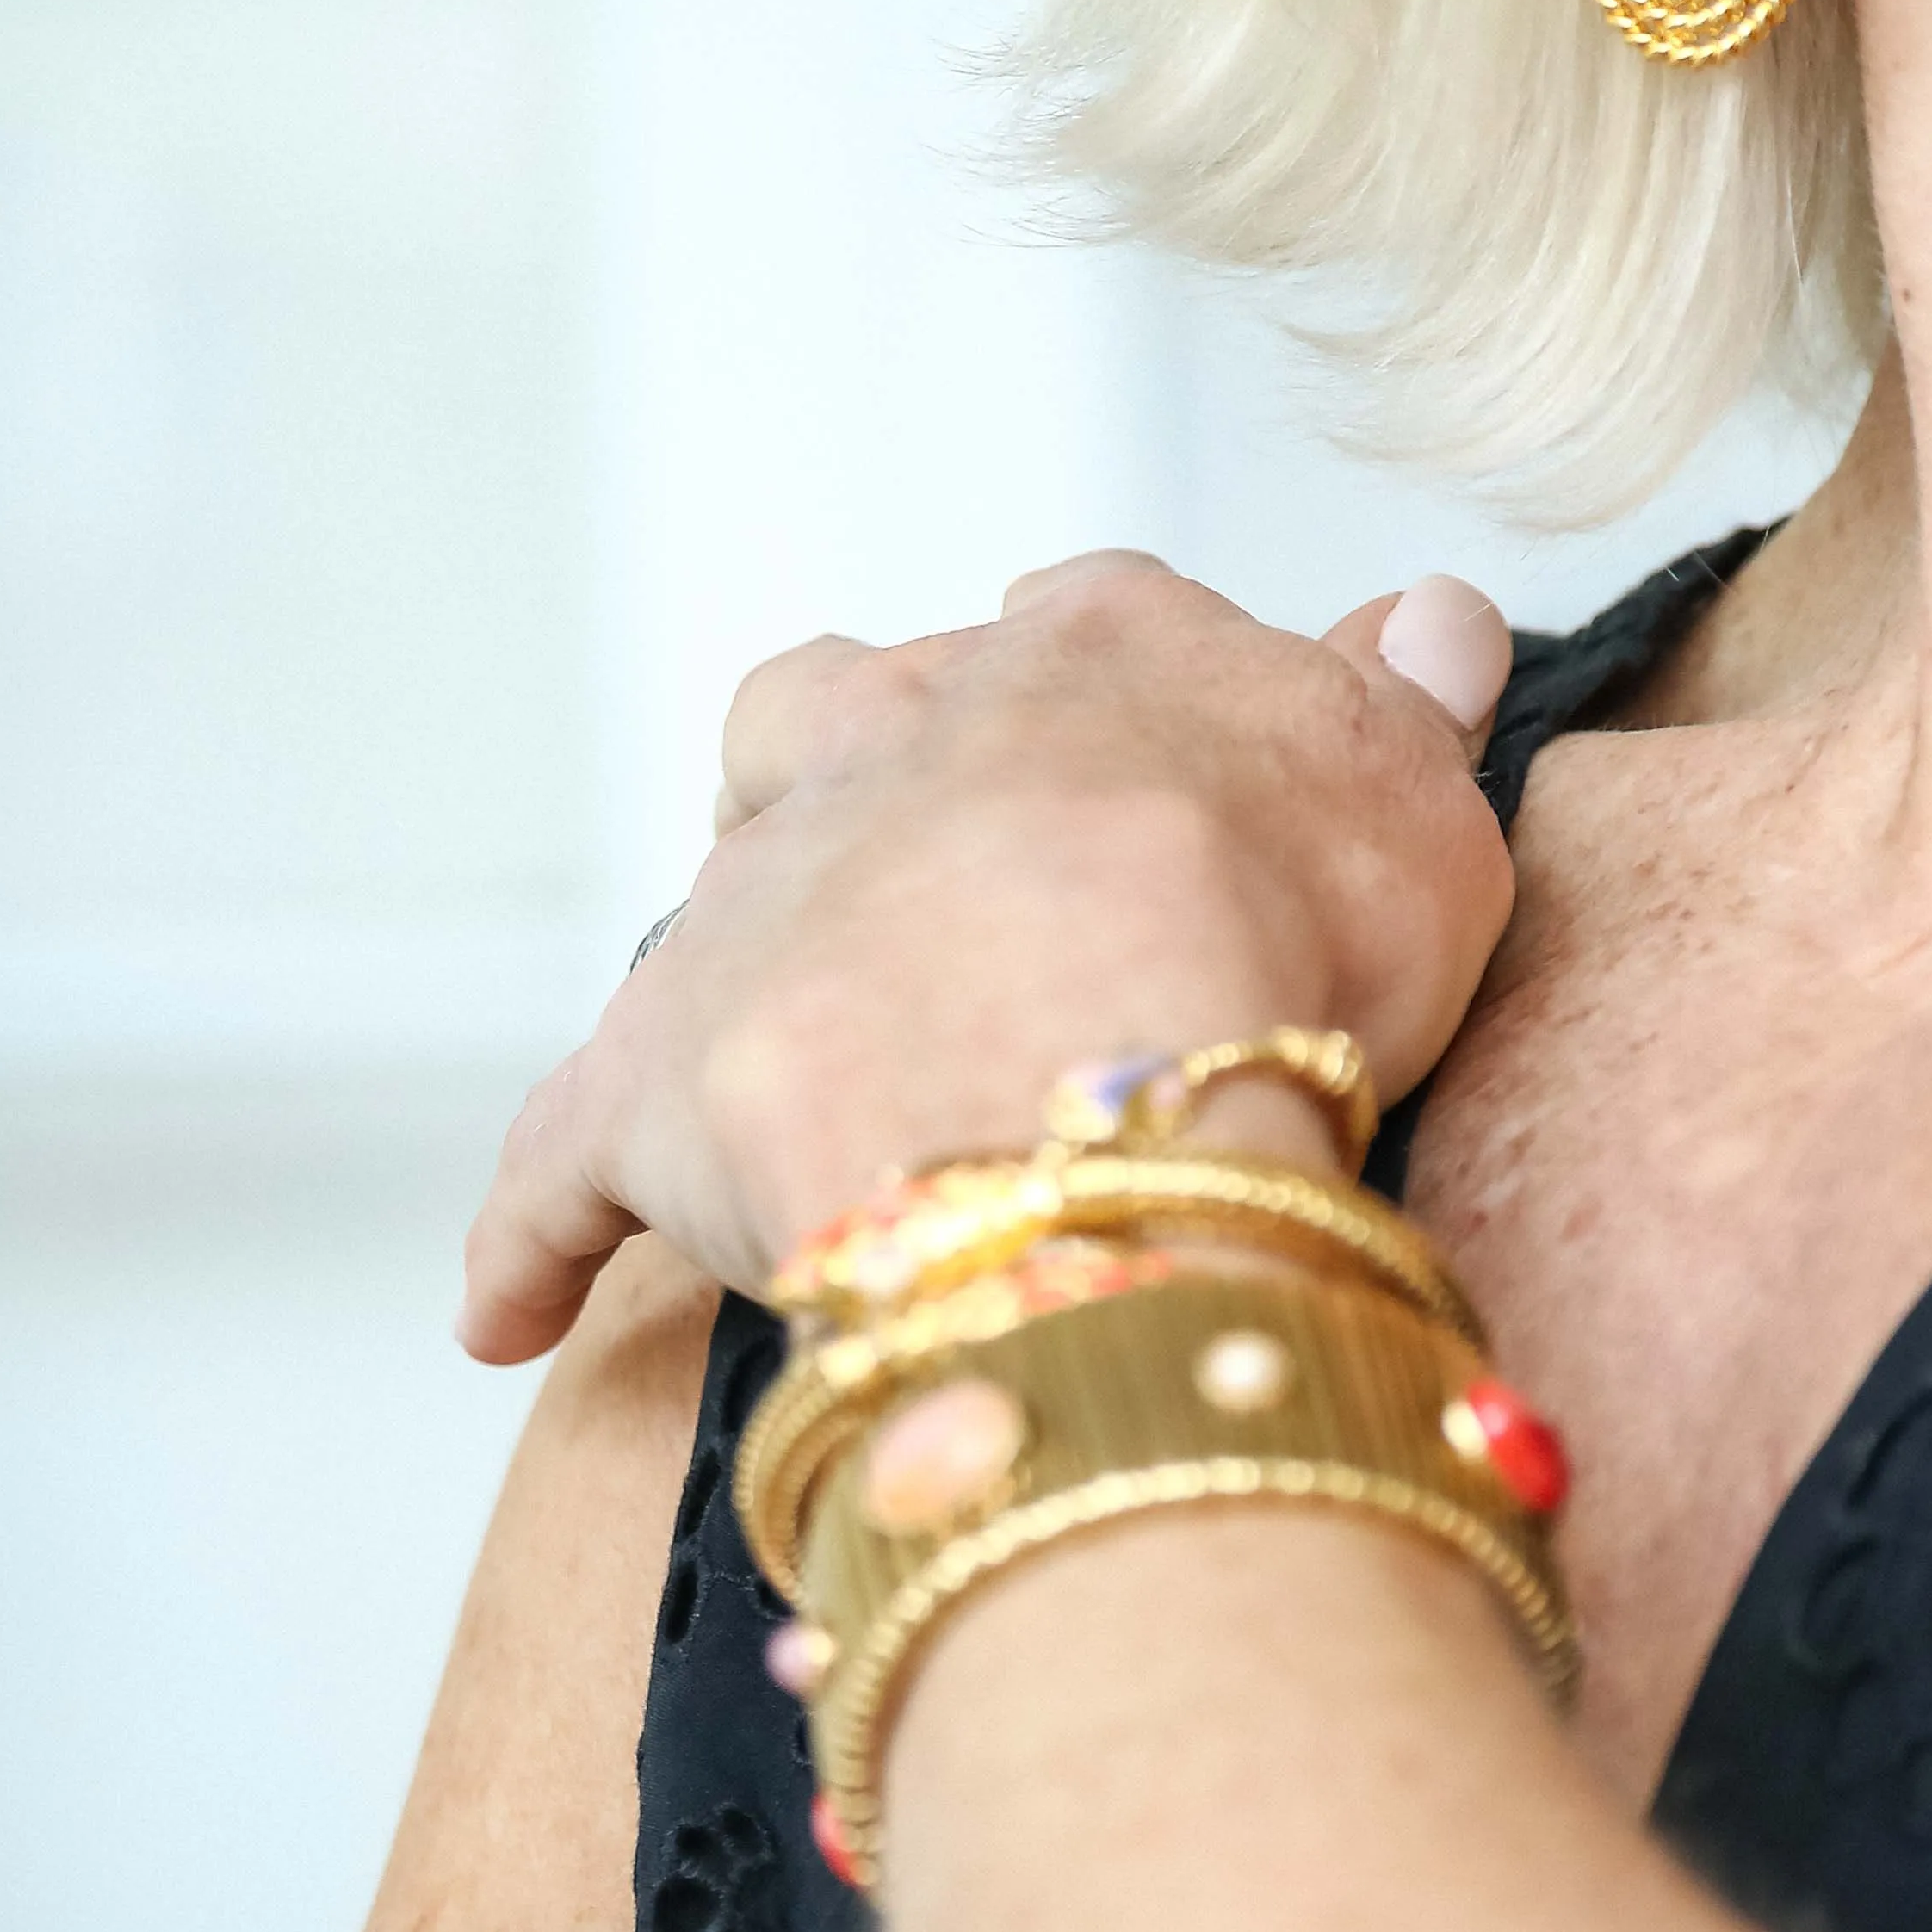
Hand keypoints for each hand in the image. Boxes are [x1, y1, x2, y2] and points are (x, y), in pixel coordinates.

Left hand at [458, 559, 1515, 1363]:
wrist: (1103, 1069)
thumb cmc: (1287, 937)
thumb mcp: (1414, 801)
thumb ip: (1406, 711)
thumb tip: (1425, 618)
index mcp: (1079, 667)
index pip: (1083, 640)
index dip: (1113, 721)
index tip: (1152, 790)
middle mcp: (886, 747)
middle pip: (829, 721)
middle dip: (857, 789)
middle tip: (931, 908)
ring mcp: (757, 911)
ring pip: (708, 917)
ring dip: (738, 981)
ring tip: (779, 1082)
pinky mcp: (651, 1087)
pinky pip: (560, 1169)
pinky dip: (533, 1236)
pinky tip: (505, 1314)